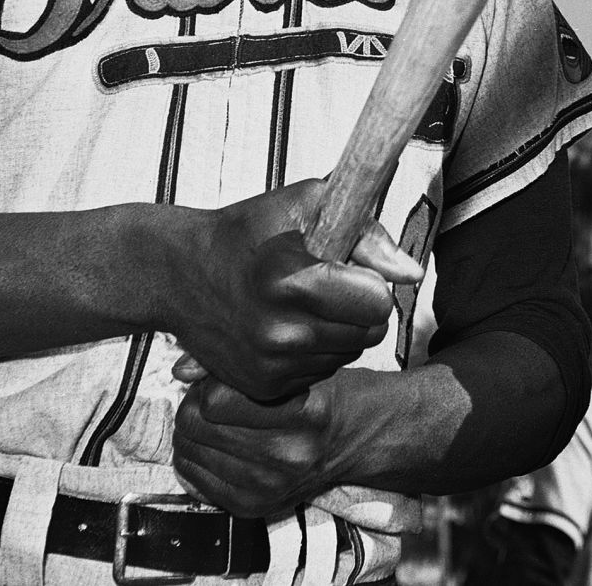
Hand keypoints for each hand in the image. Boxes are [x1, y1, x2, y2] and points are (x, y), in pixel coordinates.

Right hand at [158, 181, 404, 401]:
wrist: (180, 273)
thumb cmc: (252, 229)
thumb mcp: (308, 204)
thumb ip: (367, 234)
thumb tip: (411, 273)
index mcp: (294, 282)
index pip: (378, 302)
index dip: (373, 281)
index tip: (352, 268)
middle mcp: (282, 333)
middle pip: (370, 333)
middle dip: (363, 307)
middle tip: (334, 285)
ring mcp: (270, 366)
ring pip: (348, 354)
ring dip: (341, 330)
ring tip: (308, 303)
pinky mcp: (261, 387)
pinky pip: (320, 373)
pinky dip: (316, 352)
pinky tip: (291, 326)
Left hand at [172, 370, 356, 516]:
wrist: (348, 439)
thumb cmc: (319, 394)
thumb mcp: (295, 368)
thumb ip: (241, 364)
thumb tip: (182, 369)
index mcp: (305, 413)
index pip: (217, 400)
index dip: (209, 382)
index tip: (218, 378)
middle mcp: (288, 455)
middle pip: (198, 426)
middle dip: (194, 404)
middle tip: (208, 397)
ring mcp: (268, 487)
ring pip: (190, 453)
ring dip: (193, 432)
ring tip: (213, 420)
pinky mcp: (251, 508)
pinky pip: (193, 480)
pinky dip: (196, 458)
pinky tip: (214, 444)